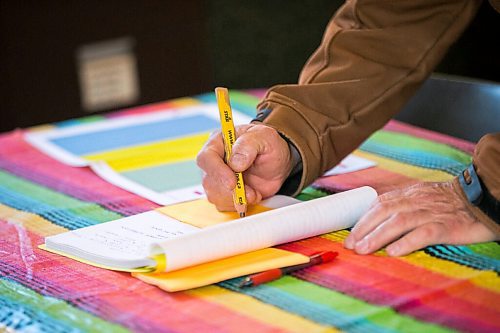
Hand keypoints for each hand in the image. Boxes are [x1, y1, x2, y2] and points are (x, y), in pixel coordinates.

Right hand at [196, 123, 292, 210]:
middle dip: (231, 191)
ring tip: (254, 192)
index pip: (206, 158)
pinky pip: (222, 204)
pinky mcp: (223, 192)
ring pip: (215, 195)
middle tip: (251, 192)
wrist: (276, 163)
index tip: (232, 183)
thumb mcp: (264, 137)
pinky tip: (251, 196)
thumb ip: (249, 145)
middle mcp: (214, 161)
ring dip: (236, 199)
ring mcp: (216, 178)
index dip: (217, 172)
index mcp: (218, 142)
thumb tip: (235, 163)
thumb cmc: (268, 145)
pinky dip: (238, 204)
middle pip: (209, 180)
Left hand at [344, 181, 496, 255]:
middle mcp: (417, 201)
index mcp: (410, 194)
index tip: (350, 234)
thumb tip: (376, 218)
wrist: (483, 198)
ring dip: (378, 236)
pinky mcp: (447, 225)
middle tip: (350, 245)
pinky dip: (406, 242)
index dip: (363, 218)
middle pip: (384, 211)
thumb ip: (402, 204)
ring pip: (399, 221)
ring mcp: (432, 212)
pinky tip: (393, 252)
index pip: (380, 203)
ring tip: (364, 249)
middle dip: (364, 228)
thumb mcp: (423, 196)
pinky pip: (424, 233)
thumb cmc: (450, 202)